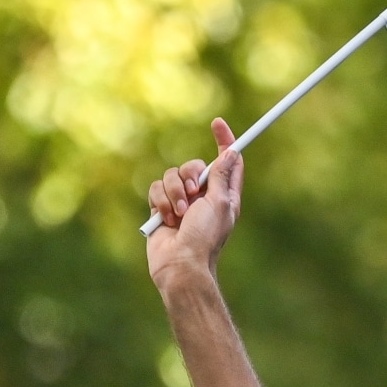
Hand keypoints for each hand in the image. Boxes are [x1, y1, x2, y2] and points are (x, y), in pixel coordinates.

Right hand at [146, 117, 244, 290]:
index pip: (227, 161)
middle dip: (189, 175)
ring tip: (179, 215)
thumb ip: (221, 176)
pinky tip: (166, 219)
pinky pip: (155, 188)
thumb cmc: (204, 238)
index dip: (225, 141)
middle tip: (192, 192)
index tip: (217, 123)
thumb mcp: (219, 203)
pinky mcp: (161, 207)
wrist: (179, 263)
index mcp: (224, 195)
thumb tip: (232, 152)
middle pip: (194, 165)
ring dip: (174, 193)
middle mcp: (203, 196)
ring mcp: (181, 202)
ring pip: (171, 175)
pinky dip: (160, 202)